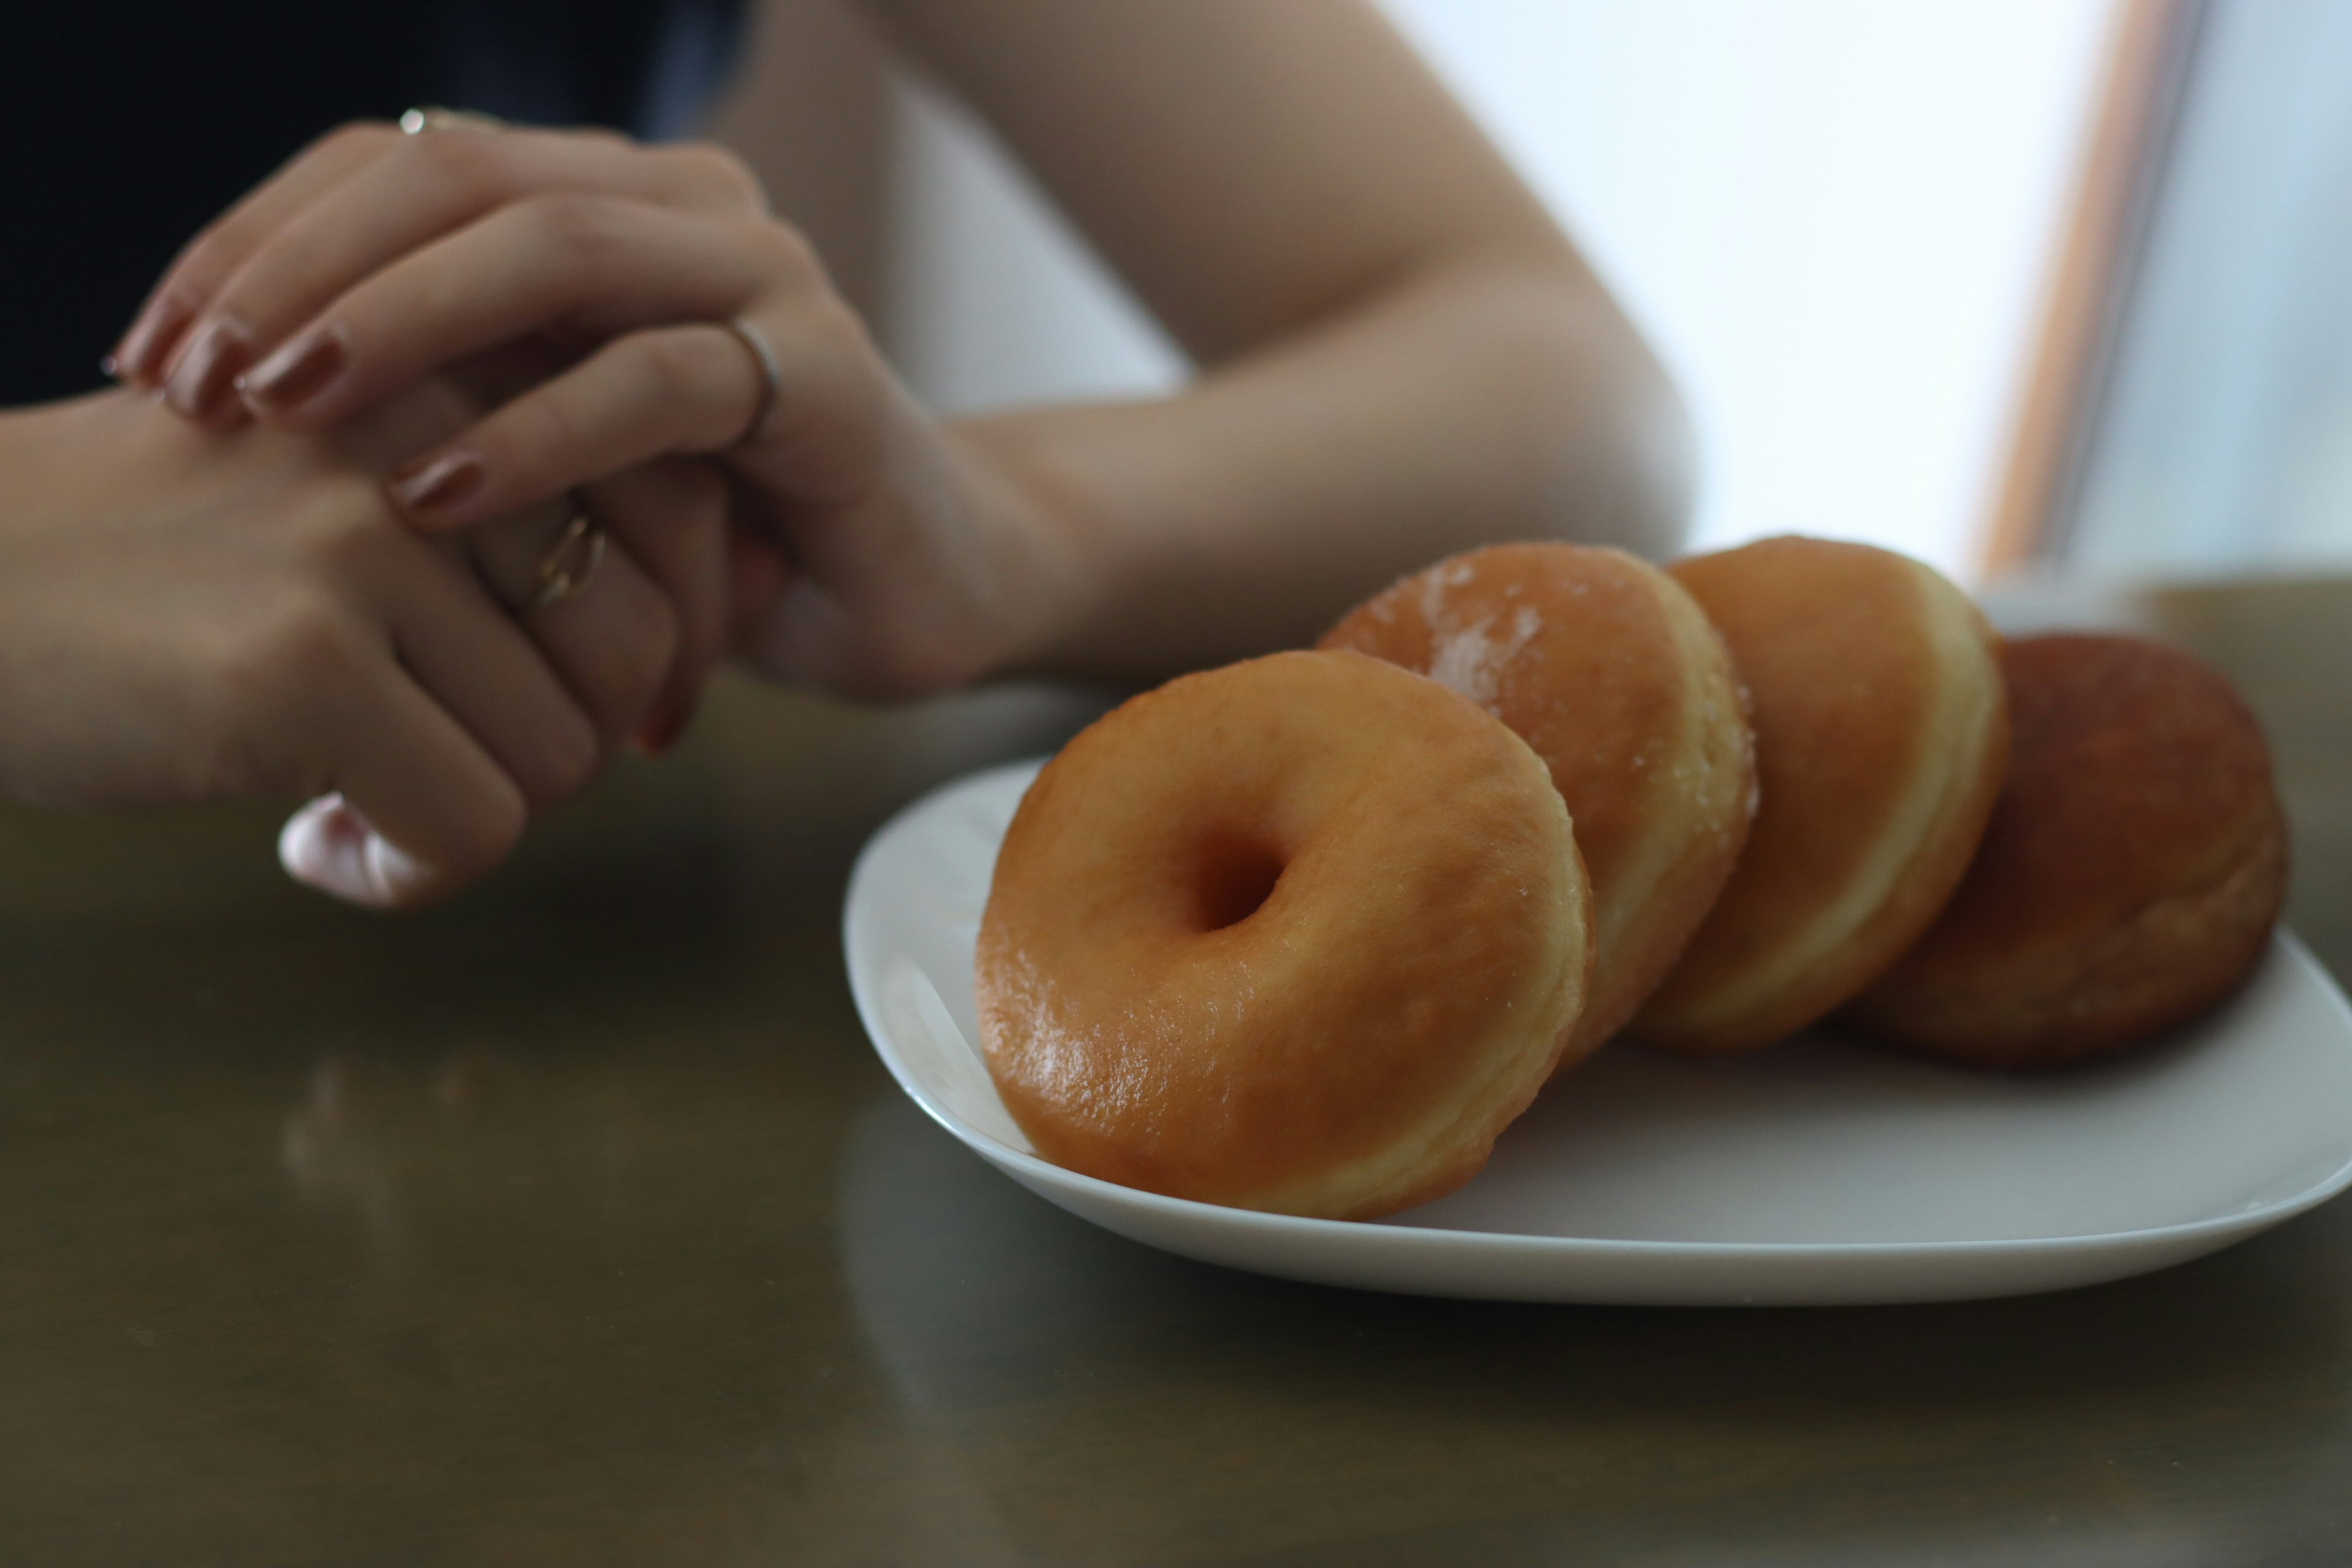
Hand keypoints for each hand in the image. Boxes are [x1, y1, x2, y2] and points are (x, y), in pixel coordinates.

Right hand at [0, 389, 719, 907]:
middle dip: (569, 738)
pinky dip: (409, 869)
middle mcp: (427, 431)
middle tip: (453, 768)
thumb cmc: (171, 563)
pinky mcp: (300, 662)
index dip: (663, 641)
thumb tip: (746, 607)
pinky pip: (470, 823)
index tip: (594, 712)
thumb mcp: (364, 487)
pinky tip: (311, 844)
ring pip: (561, 751)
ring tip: (354, 800)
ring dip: (474, 812)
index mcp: (456, 364)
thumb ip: (529, 521)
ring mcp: (363, 541)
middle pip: (639, 642)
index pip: (681, 513)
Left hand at [115, 121, 1069, 700]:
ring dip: (399, 322)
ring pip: (554, 245)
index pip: (395, 163)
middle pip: (455, 175)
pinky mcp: (822, 380)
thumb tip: (234, 398)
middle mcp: (681, 206)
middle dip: (301, 270)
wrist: (913, 585)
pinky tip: (438, 495)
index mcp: (601, 200)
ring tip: (290, 409)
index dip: (255, 240)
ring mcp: (762, 278)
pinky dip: (536, 432)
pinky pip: (660, 380)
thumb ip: (437, 389)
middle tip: (199, 379)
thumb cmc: (716, 528)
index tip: (152, 356)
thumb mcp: (549, 447)